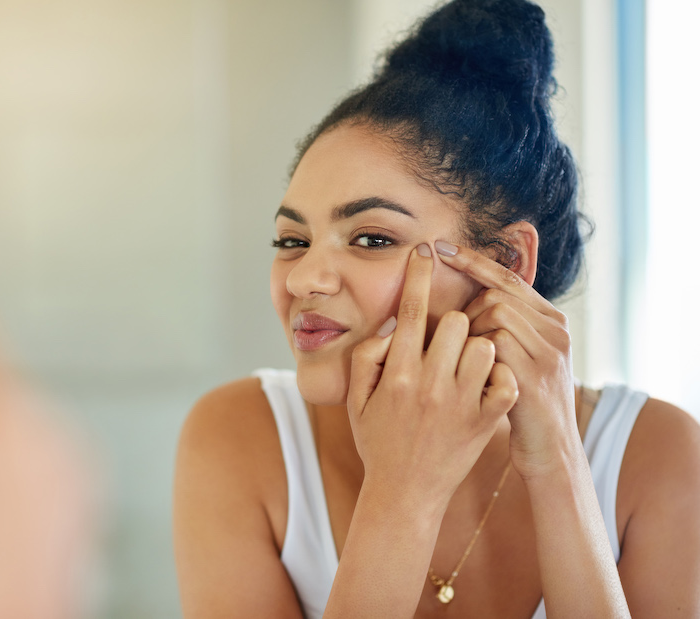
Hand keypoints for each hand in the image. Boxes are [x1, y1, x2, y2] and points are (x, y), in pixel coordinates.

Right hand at [347, 244, 517, 511]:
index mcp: (397, 374)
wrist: (405, 494)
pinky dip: (501, 377)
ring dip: (477, 346)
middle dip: (453, 321)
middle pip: (456, 322)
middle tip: (447, 337)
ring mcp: (461, 404)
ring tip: (466, 363)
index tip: (425, 252)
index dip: (419, 276)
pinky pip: (505, 381)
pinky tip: (487, 384)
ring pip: (484, 346)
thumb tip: (389, 328)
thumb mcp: (355, 401)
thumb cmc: (378, 443)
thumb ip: (366, 359)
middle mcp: (430, 384)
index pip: (411, 312)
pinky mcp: (485, 422)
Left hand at [434, 241, 579, 479]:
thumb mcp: (524, 358)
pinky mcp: (533, 378)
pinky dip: (474, 356)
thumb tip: (472, 298)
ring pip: (494, 316)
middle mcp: (556, 331)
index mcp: (551, 321)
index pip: (508, 278)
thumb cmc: (524, 403)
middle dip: (467, 313)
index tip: (440, 248)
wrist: (551, 453)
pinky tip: (469, 374)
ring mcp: (549, 354)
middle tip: (455, 343)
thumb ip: (508, 328)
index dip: (473, 261)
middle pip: (496, 296)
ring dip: (468, 335)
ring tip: (463, 363)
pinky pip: (493, 347)